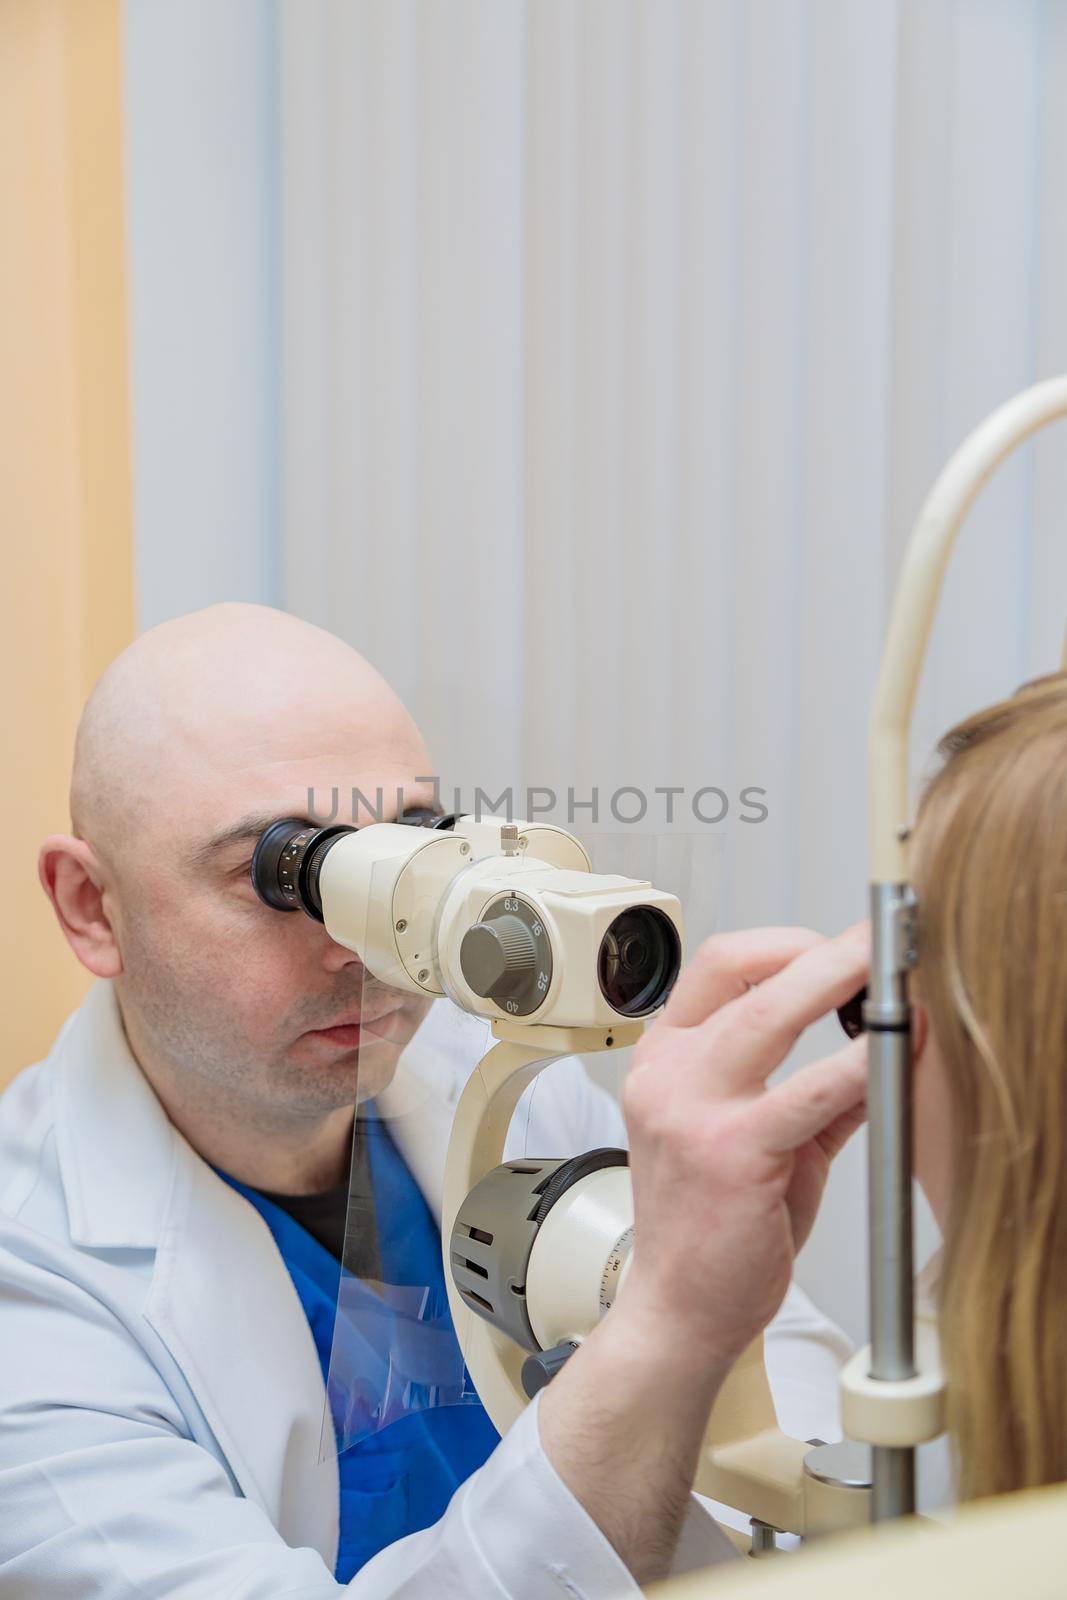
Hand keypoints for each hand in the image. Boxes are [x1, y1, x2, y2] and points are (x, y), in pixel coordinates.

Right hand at [620, 923, 868, 1365]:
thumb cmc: (713, 1227)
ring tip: (891, 980)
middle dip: (824, 949)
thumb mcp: (757, 1138)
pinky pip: (807, 1092)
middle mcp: (669, 1073)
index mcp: (666, 1059)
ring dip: (840, 983)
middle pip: (744, 971)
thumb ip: (817, 1092)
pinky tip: (891, 1056)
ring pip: (771, 1013)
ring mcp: (693, 1110)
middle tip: (878, 942)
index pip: (718, 966)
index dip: (784, 944)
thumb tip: (884, 1049)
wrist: (679, 1310)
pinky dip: (856, 1065)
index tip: (838, 950)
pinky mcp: (730, 1153)